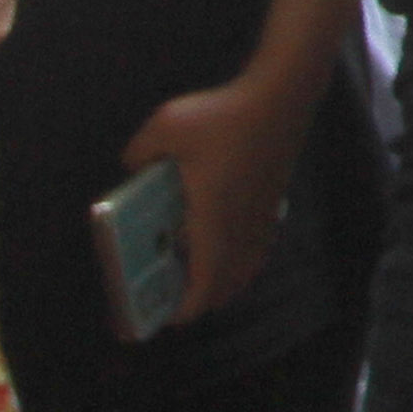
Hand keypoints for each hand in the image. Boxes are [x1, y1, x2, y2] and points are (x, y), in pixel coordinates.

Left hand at [120, 71, 306, 325]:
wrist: (281, 94)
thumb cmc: (222, 115)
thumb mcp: (163, 128)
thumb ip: (138, 153)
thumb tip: (131, 169)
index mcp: (212, 222)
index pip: (203, 286)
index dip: (182, 310)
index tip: (159, 317)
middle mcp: (241, 229)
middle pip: (226, 288)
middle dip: (198, 302)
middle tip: (166, 300)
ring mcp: (262, 218)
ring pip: (246, 271)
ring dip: (221, 283)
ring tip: (193, 281)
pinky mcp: (273, 203)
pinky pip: (255, 252)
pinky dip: (238, 263)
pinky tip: (222, 247)